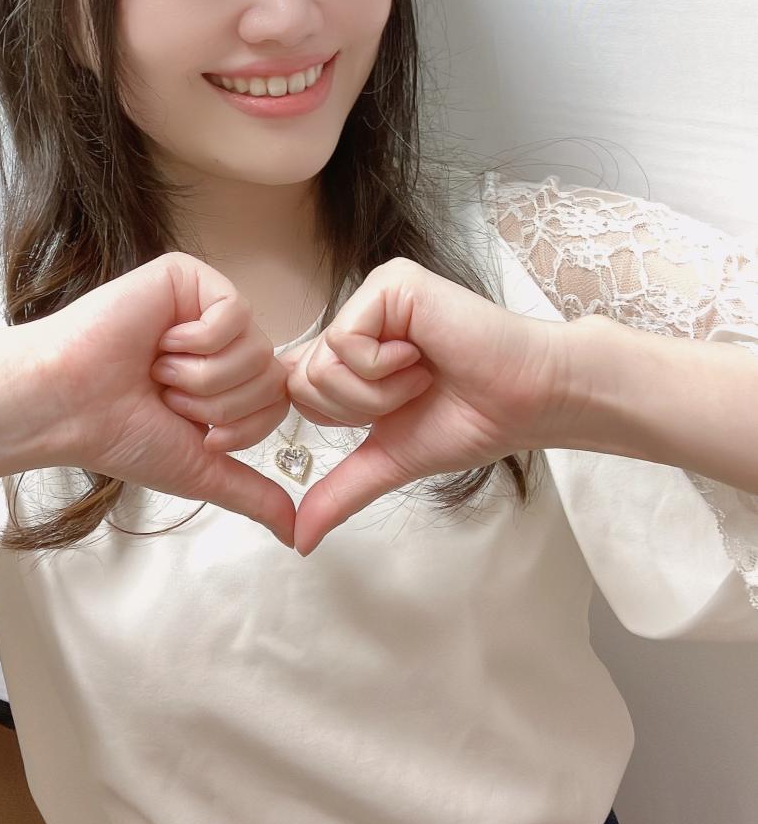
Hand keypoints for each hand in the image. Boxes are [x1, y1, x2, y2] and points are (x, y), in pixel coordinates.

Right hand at [34, 253, 296, 546]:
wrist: (68, 405)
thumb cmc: (120, 434)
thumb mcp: (199, 470)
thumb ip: (251, 493)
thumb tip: (297, 533)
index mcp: (227, 376)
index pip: (278, 403)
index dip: (237, 428)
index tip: (188, 426)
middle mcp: (223, 337)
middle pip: (271, 376)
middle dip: (215, 403)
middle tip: (165, 394)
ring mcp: (207, 304)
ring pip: (254, 349)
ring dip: (198, 376)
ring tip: (155, 370)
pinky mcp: (189, 275)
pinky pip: (233, 314)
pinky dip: (193, 342)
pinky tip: (157, 342)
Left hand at [270, 257, 564, 555]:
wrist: (528, 401)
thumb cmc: (472, 421)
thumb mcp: (391, 459)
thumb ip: (341, 492)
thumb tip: (301, 541)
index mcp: (354, 354)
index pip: (295, 387)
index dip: (329, 414)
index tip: (380, 416)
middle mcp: (358, 319)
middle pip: (302, 381)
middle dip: (359, 408)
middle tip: (414, 393)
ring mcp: (373, 296)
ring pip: (321, 364)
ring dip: (378, 391)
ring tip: (424, 376)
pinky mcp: (390, 282)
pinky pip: (346, 339)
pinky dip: (385, 368)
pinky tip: (425, 356)